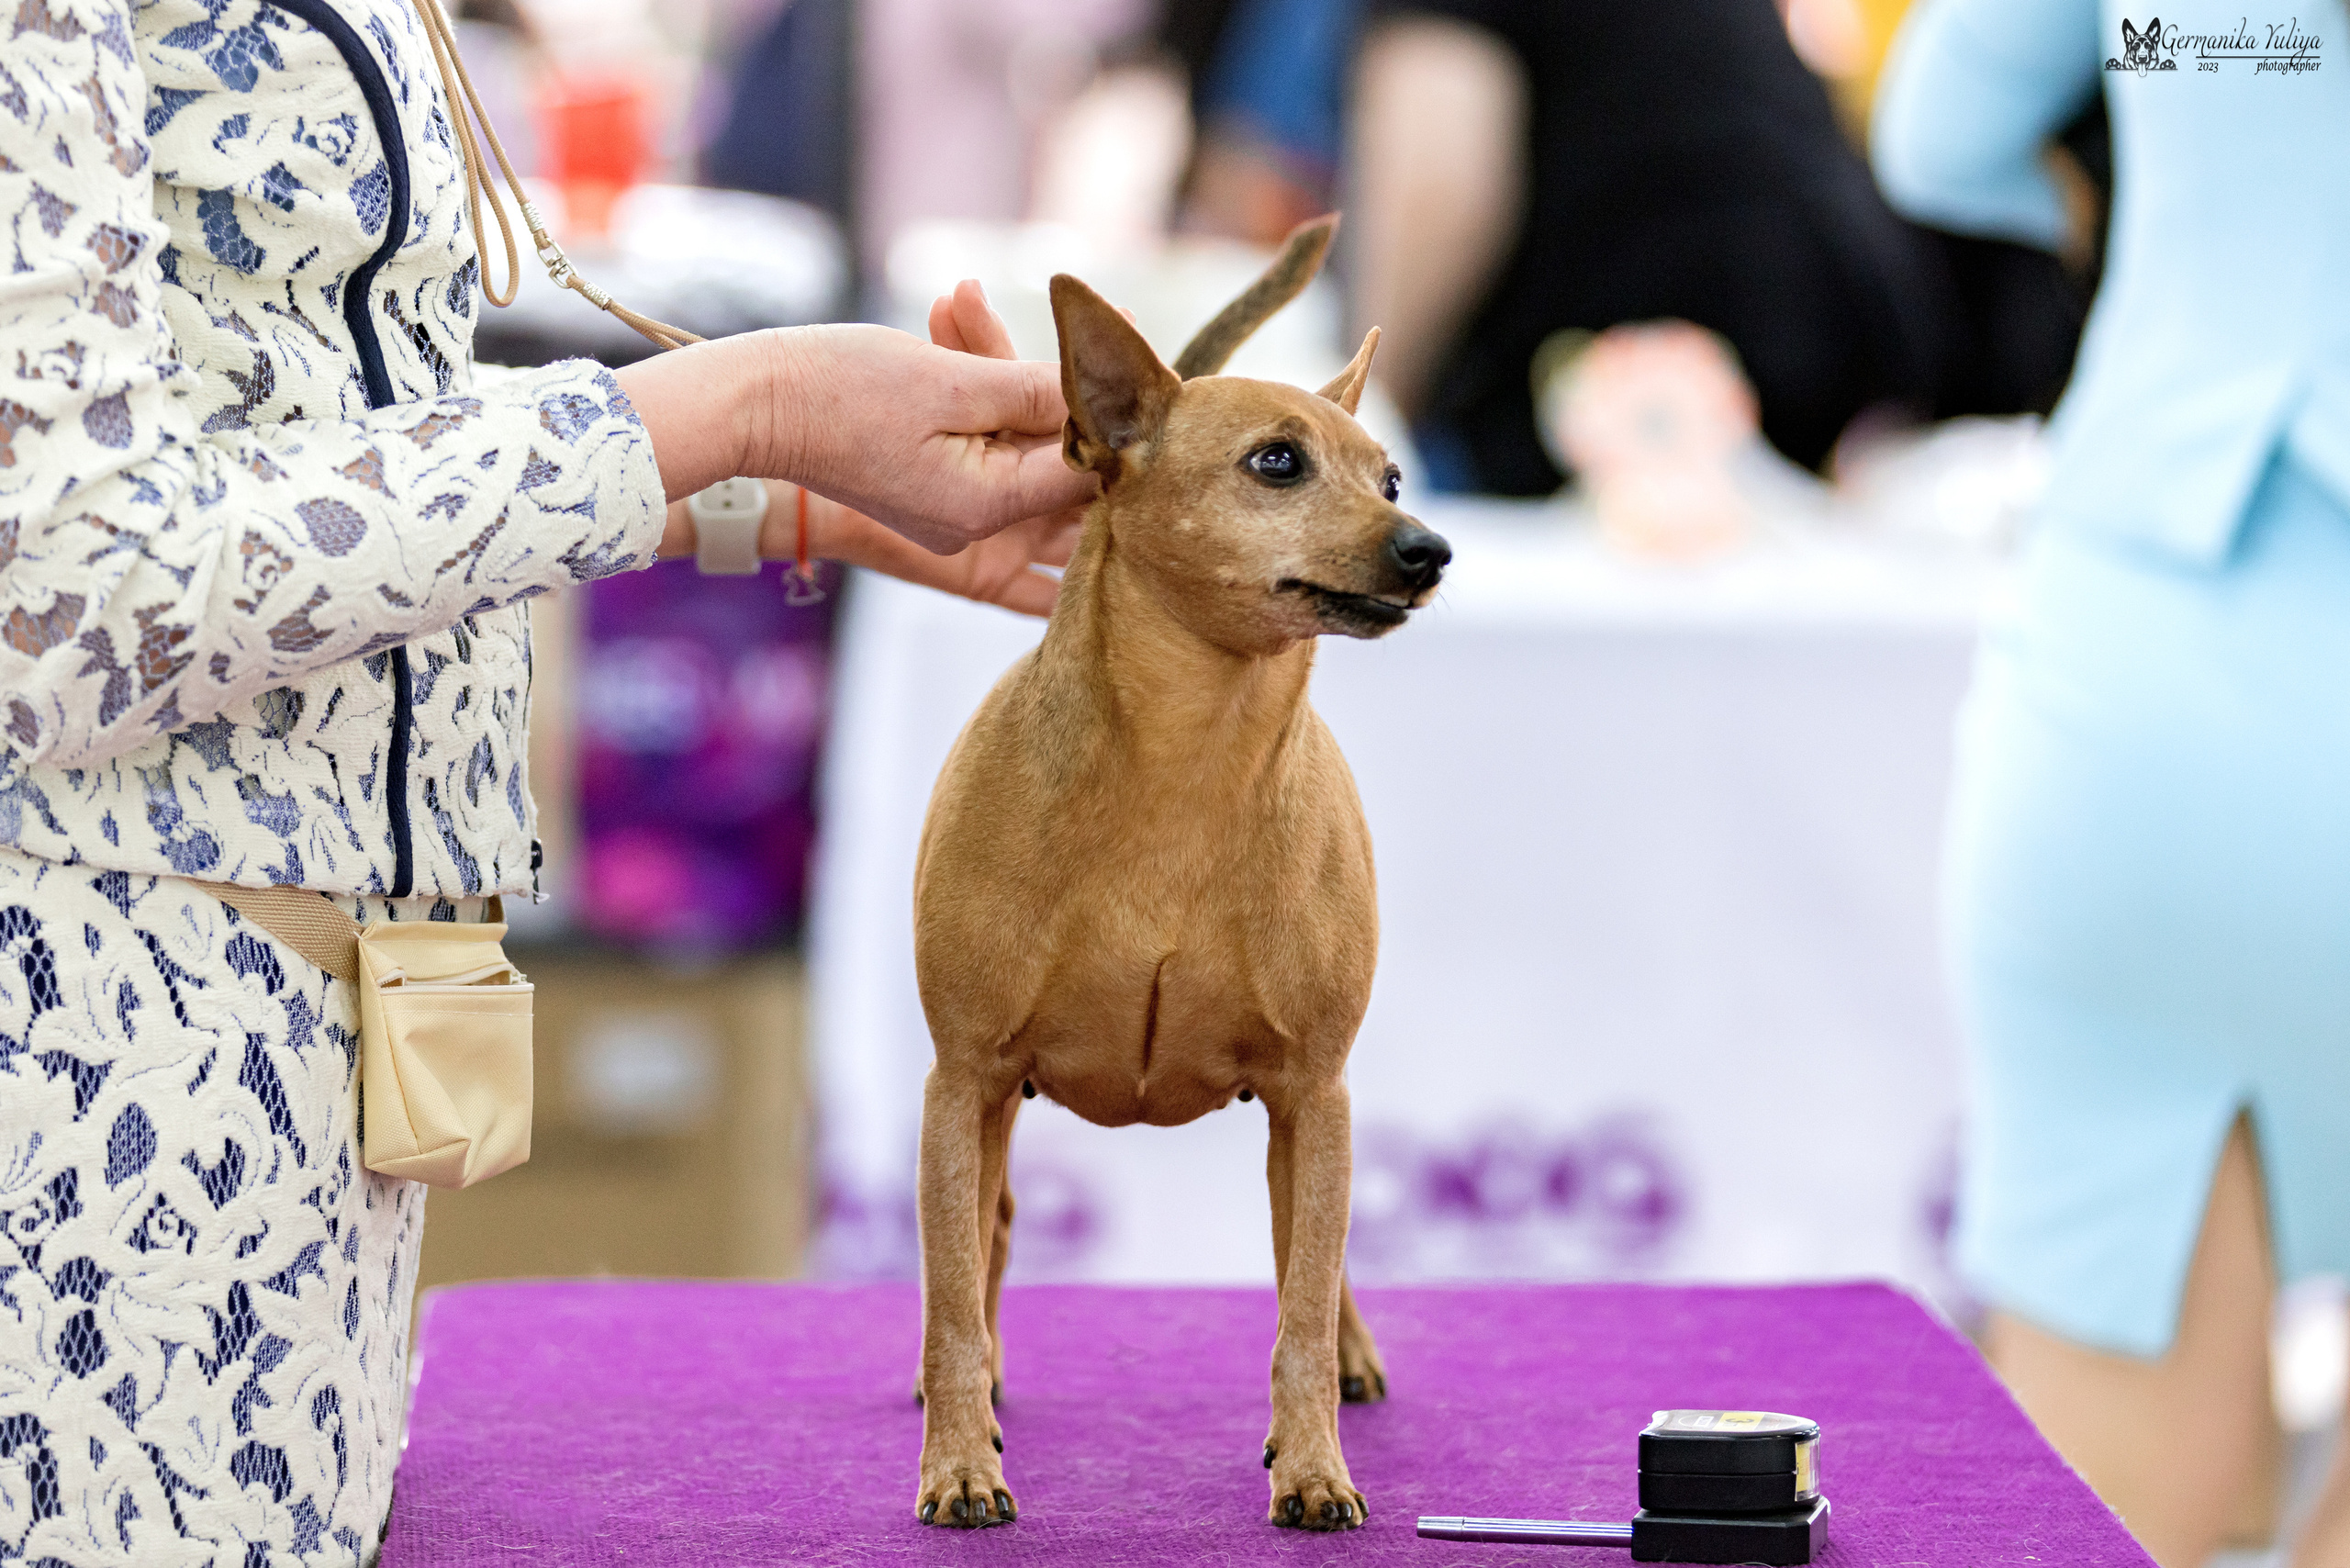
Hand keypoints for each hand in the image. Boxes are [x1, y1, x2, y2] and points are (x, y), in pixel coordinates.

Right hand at [619, 302, 1094, 554]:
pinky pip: (975, 434)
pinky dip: (975, 385)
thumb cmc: (837, 389)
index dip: (1118, 415)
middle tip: (1089, 311)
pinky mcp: (930, 484)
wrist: (746, 403)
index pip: (1085, 472)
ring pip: (1012, 436)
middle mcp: (975, 521)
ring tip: (966, 300)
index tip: (1137, 355)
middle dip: (1060, 381)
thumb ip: (1037, 392)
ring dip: (1005, 368)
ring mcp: (952, 508)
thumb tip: (1111, 400)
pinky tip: (951, 319)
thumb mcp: (951, 381)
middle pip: (1053, 454)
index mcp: (986, 506)